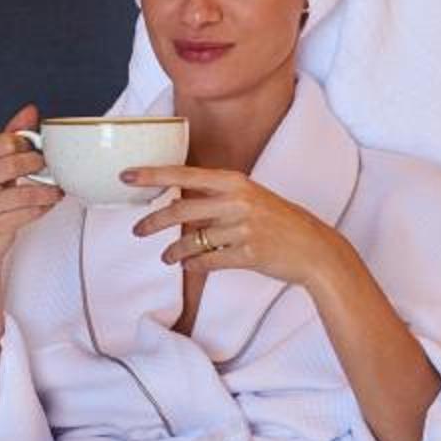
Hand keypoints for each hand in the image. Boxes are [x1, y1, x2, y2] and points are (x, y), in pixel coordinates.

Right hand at [0, 106, 60, 263]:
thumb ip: (7, 139)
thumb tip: (29, 112)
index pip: (4, 141)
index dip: (26, 144)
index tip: (35, 149)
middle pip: (15, 163)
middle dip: (38, 164)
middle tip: (47, 167)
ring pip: (26, 191)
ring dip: (48, 190)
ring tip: (55, 188)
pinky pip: (29, 212)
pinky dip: (44, 207)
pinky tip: (47, 203)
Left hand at [126, 165, 348, 289]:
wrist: (314, 249)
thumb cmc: (281, 222)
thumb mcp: (251, 198)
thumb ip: (218, 197)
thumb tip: (180, 203)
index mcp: (236, 182)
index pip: (185, 174)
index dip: (153, 174)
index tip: (126, 175)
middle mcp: (237, 201)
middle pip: (180, 210)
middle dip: (152, 222)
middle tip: (137, 230)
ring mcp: (243, 228)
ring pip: (191, 241)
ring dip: (173, 251)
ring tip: (166, 257)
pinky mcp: (247, 254)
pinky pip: (207, 261)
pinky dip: (194, 265)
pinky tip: (189, 266)